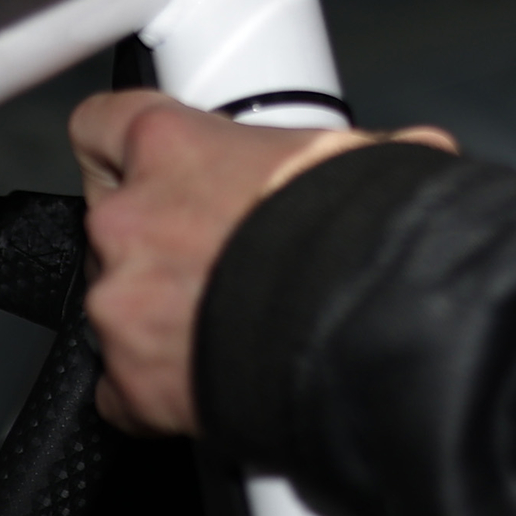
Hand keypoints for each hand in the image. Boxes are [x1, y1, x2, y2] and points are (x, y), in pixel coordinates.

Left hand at [67, 92, 452, 434]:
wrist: (366, 331)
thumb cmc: (363, 237)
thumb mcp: (366, 158)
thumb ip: (347, 152)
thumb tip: (415, 148)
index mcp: (172, 147)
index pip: (100, 126)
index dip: (122, 150)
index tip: (142, 167)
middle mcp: (129, 219)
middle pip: (113, 224)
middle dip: (161, 245)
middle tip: (223, 262)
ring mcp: (121, 303)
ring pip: (119, 306)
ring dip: (161, 317)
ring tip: (229, 327)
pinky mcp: (129, 381)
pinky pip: (121, 388)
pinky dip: (156, 389)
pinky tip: (210, 380)